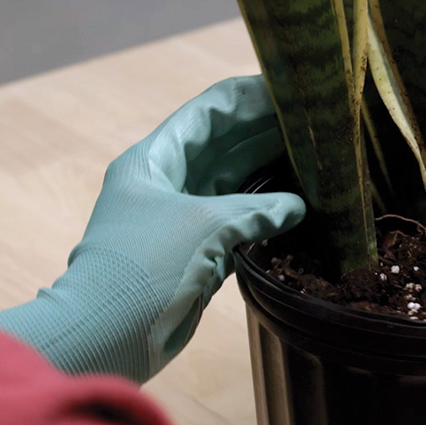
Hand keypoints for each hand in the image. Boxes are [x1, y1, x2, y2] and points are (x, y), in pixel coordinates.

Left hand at [0, 76, 305, 382]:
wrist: (107, 334)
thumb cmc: (147, 266)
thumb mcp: (205, 225)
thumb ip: (256, 208)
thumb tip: (299, 205)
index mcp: (155, 158)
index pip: (211, 111)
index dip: (252, 96)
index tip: (295, 90)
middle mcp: (168, 180)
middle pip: (226, 143)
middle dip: (269, 131)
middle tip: (318, 124)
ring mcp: (181, 216)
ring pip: (234, 182)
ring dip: (271, 172)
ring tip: (317, 158)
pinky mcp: (194, 251)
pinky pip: (237, 221)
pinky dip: (265, 214)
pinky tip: (300, 206)